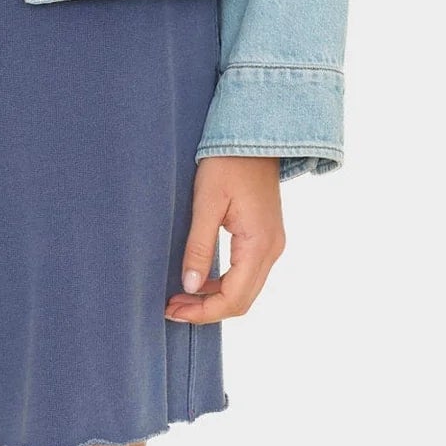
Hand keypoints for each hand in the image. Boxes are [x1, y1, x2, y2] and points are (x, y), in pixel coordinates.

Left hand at [165, 156, 284, 322]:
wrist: (254, 133)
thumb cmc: (228, 161)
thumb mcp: (207, 201)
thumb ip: (199, 246)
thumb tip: (190, 287)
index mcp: (259, 244)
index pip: (234, 298)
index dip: (203, 311)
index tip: (173, 310)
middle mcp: (272, 250)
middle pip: (242, 300)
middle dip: (207, 309)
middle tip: (173, 308)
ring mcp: (272, 244)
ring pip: (246, 289)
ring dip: (215, 298)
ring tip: (181, 296)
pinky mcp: (266, 236)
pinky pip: (247, 273)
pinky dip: (224, 283)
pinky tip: (200, 279)